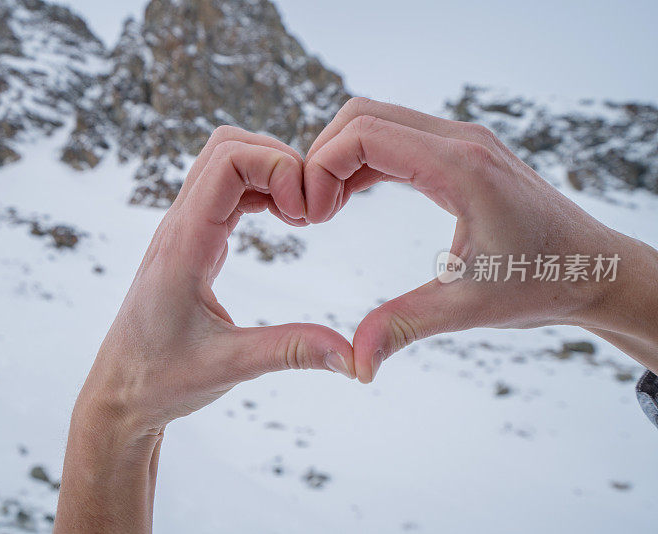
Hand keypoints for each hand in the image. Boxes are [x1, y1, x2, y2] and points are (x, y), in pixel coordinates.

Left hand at [55, 127, 354, 532]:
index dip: (278, 168)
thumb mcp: (230, 366)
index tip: (306, 216)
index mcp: (184, 245)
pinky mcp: (190, 240)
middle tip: (310, 209)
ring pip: (224, 161)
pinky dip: (260, 189)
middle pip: (226, 146)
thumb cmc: (160, 380)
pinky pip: (225, 189)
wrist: (118, 393)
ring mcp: (182, 229)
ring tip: (301, 215)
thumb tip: (354, 357)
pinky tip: (284, 220)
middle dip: (278, 160)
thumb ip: (292, 352)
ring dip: (269, 171)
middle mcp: (178, 226)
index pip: (228, 162)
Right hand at [305, 97, 657, 382]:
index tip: (312, 217)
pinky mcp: (460, 153)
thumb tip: (355, 363)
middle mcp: (459, 140)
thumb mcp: (467, 308)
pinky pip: (396, 140)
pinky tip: (347, 201)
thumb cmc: (542, 283)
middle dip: (322, 157)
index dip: (321, 168)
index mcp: (460, 167)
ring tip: (323, 210)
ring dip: (340, 158)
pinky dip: (362, 163)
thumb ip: (403, 326)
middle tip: (310, 213)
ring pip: (376, 122)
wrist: (594, 268)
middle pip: (362, 116)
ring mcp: (461, 142)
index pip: (365, 134)